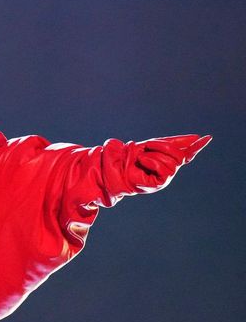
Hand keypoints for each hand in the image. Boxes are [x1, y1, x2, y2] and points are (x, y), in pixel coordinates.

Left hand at [96, 134, 211, 204]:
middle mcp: (167, 169)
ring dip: (154, 154)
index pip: (185, 152)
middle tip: (147, 146)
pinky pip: (164, 170)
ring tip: (141, 157)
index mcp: (166, 159)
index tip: (207, 137)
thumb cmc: (128, 158)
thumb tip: (194, 137)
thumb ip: (170, 142)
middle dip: (163, 146)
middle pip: (178, 155)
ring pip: (171, 162)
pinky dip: (152, 162)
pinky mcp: (158, 184)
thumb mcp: (151, 146)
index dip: (196, 146)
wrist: (113, 168)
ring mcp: (163, 178)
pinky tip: (143, 162)